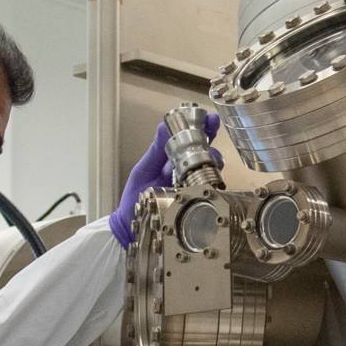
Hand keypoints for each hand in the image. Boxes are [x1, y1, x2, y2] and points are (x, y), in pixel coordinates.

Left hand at [110, 110, 219, 246]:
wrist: (131, 227)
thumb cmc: (135, 198)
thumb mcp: (143, 171)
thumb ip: (155, 151)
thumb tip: (164, 125)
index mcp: (170, 158)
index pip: (189, 137)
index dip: (201, 126)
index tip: (208, 118)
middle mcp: (184, 169)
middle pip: (205, 149)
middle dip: (212, 136)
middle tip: (213, 127)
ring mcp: (192, 184)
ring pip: (210, 166)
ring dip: (213, 158)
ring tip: (210, 156)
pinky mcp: (197, 200)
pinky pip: (210, 187)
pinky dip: (213, 180)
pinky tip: (211, 177)